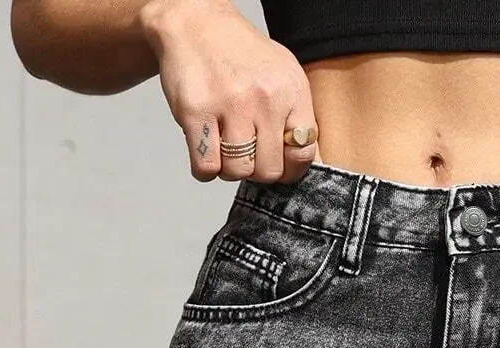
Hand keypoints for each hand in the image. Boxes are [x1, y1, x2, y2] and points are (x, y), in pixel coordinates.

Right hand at [140, 0, 318, 183]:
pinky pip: (206, 167)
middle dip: (255, 169)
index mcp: (291, 90)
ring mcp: (230, 104)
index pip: (303, 152)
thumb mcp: (282, 75)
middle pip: (268, 171)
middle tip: (245, 152)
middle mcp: (265, 97)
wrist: (197, 23)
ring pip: (237, 172)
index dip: (290, 169)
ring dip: (228, 168)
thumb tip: (302, 164)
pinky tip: (206, 148)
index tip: (278, 165)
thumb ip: (296, 117)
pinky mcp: (196, 111)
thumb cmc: (240, 56)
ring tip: (224, 147)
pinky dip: (204, 168)